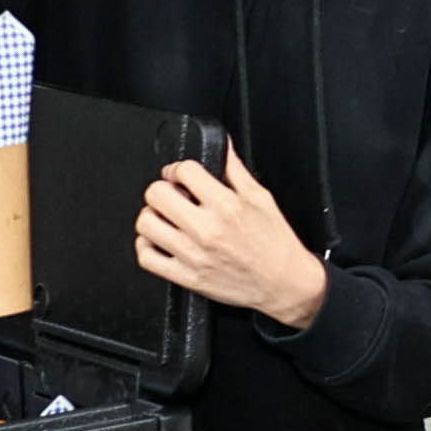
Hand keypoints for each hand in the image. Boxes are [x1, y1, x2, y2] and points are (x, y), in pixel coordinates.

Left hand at [136, 150, 326, 328]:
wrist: (285, 284)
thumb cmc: (276, 243)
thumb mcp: (261, 198)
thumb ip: (235, 170)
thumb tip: (222, 146)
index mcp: (226, 206)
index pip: (183, 171)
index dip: (178, 169)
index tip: (179, 176)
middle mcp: (207, 230)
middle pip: (156, 194)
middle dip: (162, 190)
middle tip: (172, 196)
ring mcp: (194, 255)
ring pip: (146, 224)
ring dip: (152, 217)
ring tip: (166, 218)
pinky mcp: (187, 277)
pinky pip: (147, 258)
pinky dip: (147, 247)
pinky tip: (161, 241)